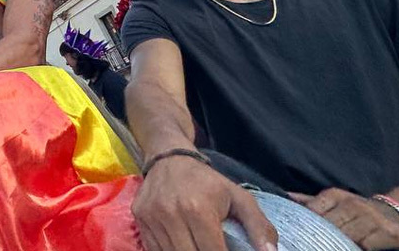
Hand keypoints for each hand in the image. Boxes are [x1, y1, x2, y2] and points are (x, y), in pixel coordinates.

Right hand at [132, 156, 277, 250]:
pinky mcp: (140, 219)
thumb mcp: (239, 197)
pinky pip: (154, 249)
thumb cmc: (207, 181)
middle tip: (214, 250)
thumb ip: (259, 226)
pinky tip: (182, 244)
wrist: (169, 158)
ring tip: (199, 245)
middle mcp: (172, 214)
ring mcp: (152, 217)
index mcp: (199, 210)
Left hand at [292, 188, 398, 249]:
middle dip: (320, 236)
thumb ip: (312, 201)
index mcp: (336, 196)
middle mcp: (355, 205)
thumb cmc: (358, 209)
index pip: (314, 209)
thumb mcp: (335, 201)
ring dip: (339, 244)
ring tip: (330, 245)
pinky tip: (356, 247)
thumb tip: (286, 196)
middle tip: (309, 243)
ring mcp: (373, 219)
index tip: (296, 233)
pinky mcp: (390, 233)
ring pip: (348, 237)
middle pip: (329, 225)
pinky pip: (368, 245)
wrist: (396, 213)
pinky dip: (360, 248)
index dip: (306, 222)